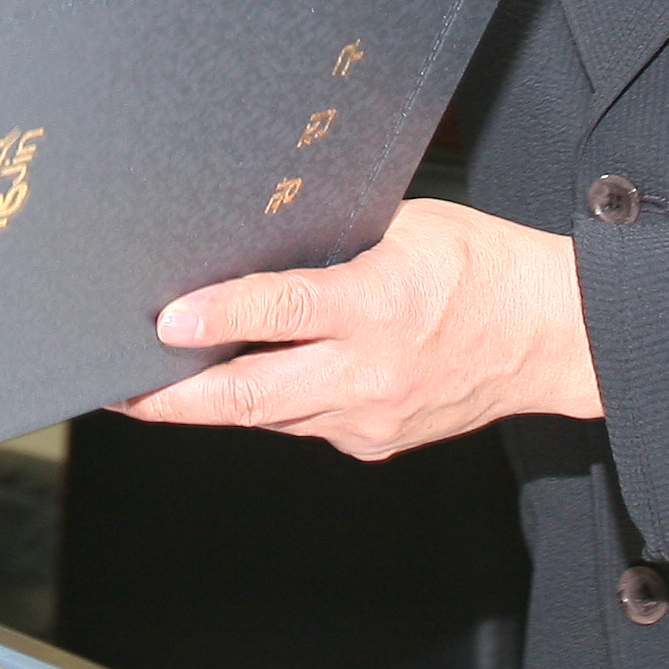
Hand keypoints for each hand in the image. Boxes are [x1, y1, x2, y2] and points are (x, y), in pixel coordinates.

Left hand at [122, 199, 603, 459]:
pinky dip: (267, 403)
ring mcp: (370, 416)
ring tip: (149, 387)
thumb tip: (252, 243)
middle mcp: (369, 371)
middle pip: (252, 394)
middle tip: (117, 390)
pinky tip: (237, 382)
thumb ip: (330, 243)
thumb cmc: (479, 267)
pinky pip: (302, 423)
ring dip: (210, 403)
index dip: (218, 317)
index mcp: (379, 304)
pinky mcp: (373, 442)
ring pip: (268, 414)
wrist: (551, 337)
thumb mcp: (406, 225)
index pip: (284, 312)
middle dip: (174, 398)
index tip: (164, 322)